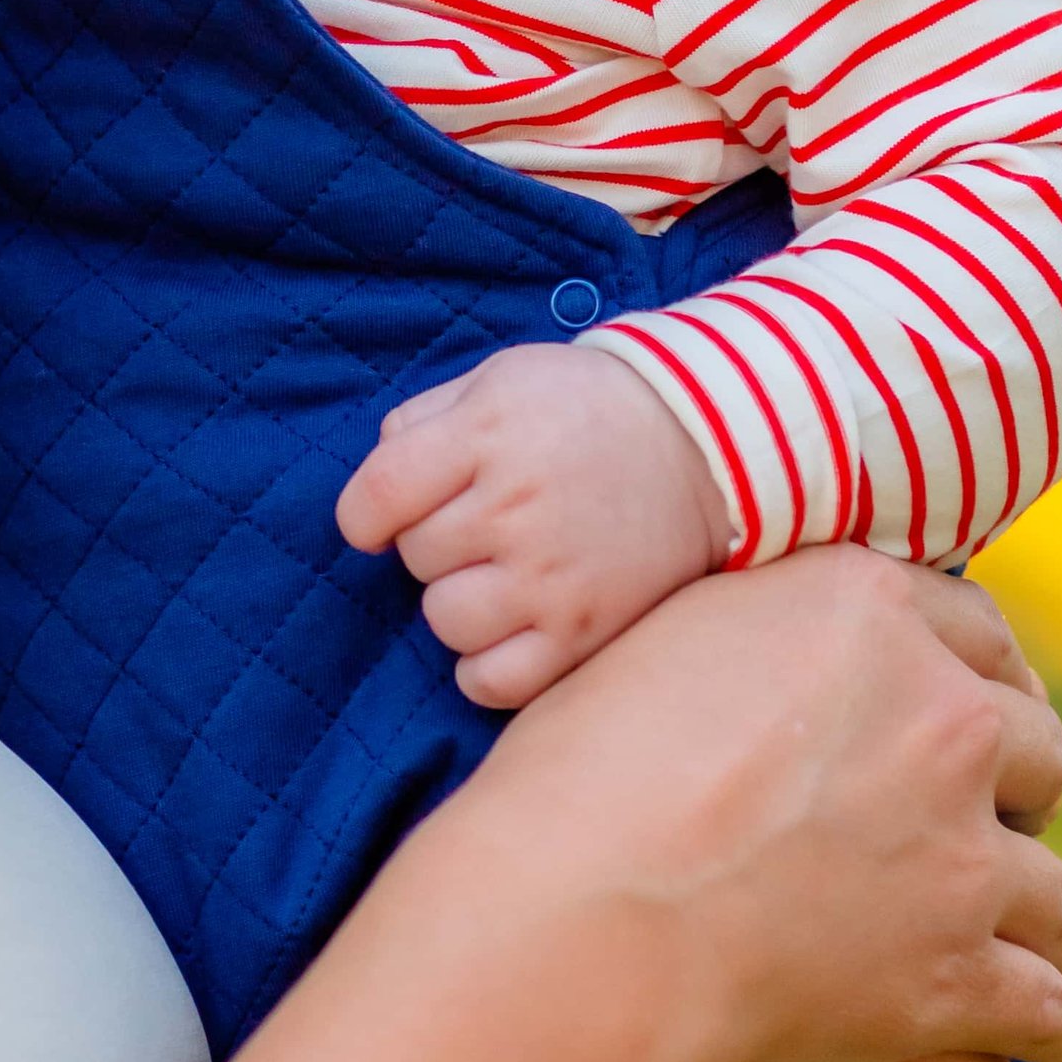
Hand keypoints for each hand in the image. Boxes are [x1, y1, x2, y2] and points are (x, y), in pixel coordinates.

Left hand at [336, 343, 730, 704]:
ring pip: (445, 620)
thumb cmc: (583, 409)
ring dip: (457, 601)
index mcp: (487, 433)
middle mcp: (515, 507)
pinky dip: (484, 665)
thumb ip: (423, 421)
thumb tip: (374, 492)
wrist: (698, 443)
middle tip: (478, 525)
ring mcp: (551, 578)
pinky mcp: (583, 633)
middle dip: (431, 542)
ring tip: (496, 574)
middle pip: (415, 556)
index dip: (363, 514)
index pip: (379, 493)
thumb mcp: (498, 380)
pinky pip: (492, 681)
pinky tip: (506, 628)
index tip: (379, 519)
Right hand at [440, 552, 1061, 1061]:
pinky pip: (1052, 1005)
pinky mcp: (961, 975)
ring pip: (1052, 883)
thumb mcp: (671, 636)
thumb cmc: (583, 772)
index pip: (974, 626)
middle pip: (1035, 745)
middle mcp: (942, 716)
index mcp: (868, 610)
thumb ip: (770, 623)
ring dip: (1039, 907)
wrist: (583, 917)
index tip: (969, 703)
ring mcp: (963, 853)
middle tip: (978, 818)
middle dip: (1014, 784)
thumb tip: (792, 641)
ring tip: (1030, 930)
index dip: (974, 670)